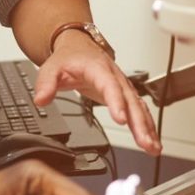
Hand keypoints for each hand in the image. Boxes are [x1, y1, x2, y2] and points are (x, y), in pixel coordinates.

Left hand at [34, 43, 160, 155]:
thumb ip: (46, 84)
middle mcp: (116, 78)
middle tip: (144, 142)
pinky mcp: (124, 96)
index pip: (110, 86)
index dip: (117, 103)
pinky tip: (152, 142)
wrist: (79, 47)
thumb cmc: (69, 58)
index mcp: (99, 69)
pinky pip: (139, 111)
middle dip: (139, 123)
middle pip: (131, 102)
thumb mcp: (52, 67)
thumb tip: (40, 99)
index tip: (121, 119)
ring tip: (153, 147)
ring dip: (147, 128)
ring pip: (138, 108)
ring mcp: (122, 87)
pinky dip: (147, 127)